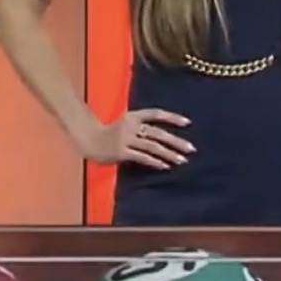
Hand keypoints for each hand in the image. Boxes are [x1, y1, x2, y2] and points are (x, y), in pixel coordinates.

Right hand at [75, 108, 193, 169]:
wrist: (88, 140)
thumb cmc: (111, 133)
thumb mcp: (127, 124)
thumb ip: (143, 127)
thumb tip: (166, 138)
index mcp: (133, 116)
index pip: (156, 113)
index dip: (172, 117)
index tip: (187, 123)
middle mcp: (131, 126)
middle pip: (158, 133)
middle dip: (176, 141)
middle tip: (191, 149)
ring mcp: (125, 139)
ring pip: (152, 147)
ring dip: (169, 154)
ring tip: (182, 160)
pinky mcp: (121, 152)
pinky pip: (142, 157)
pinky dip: (155, 162)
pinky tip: (165, 166)